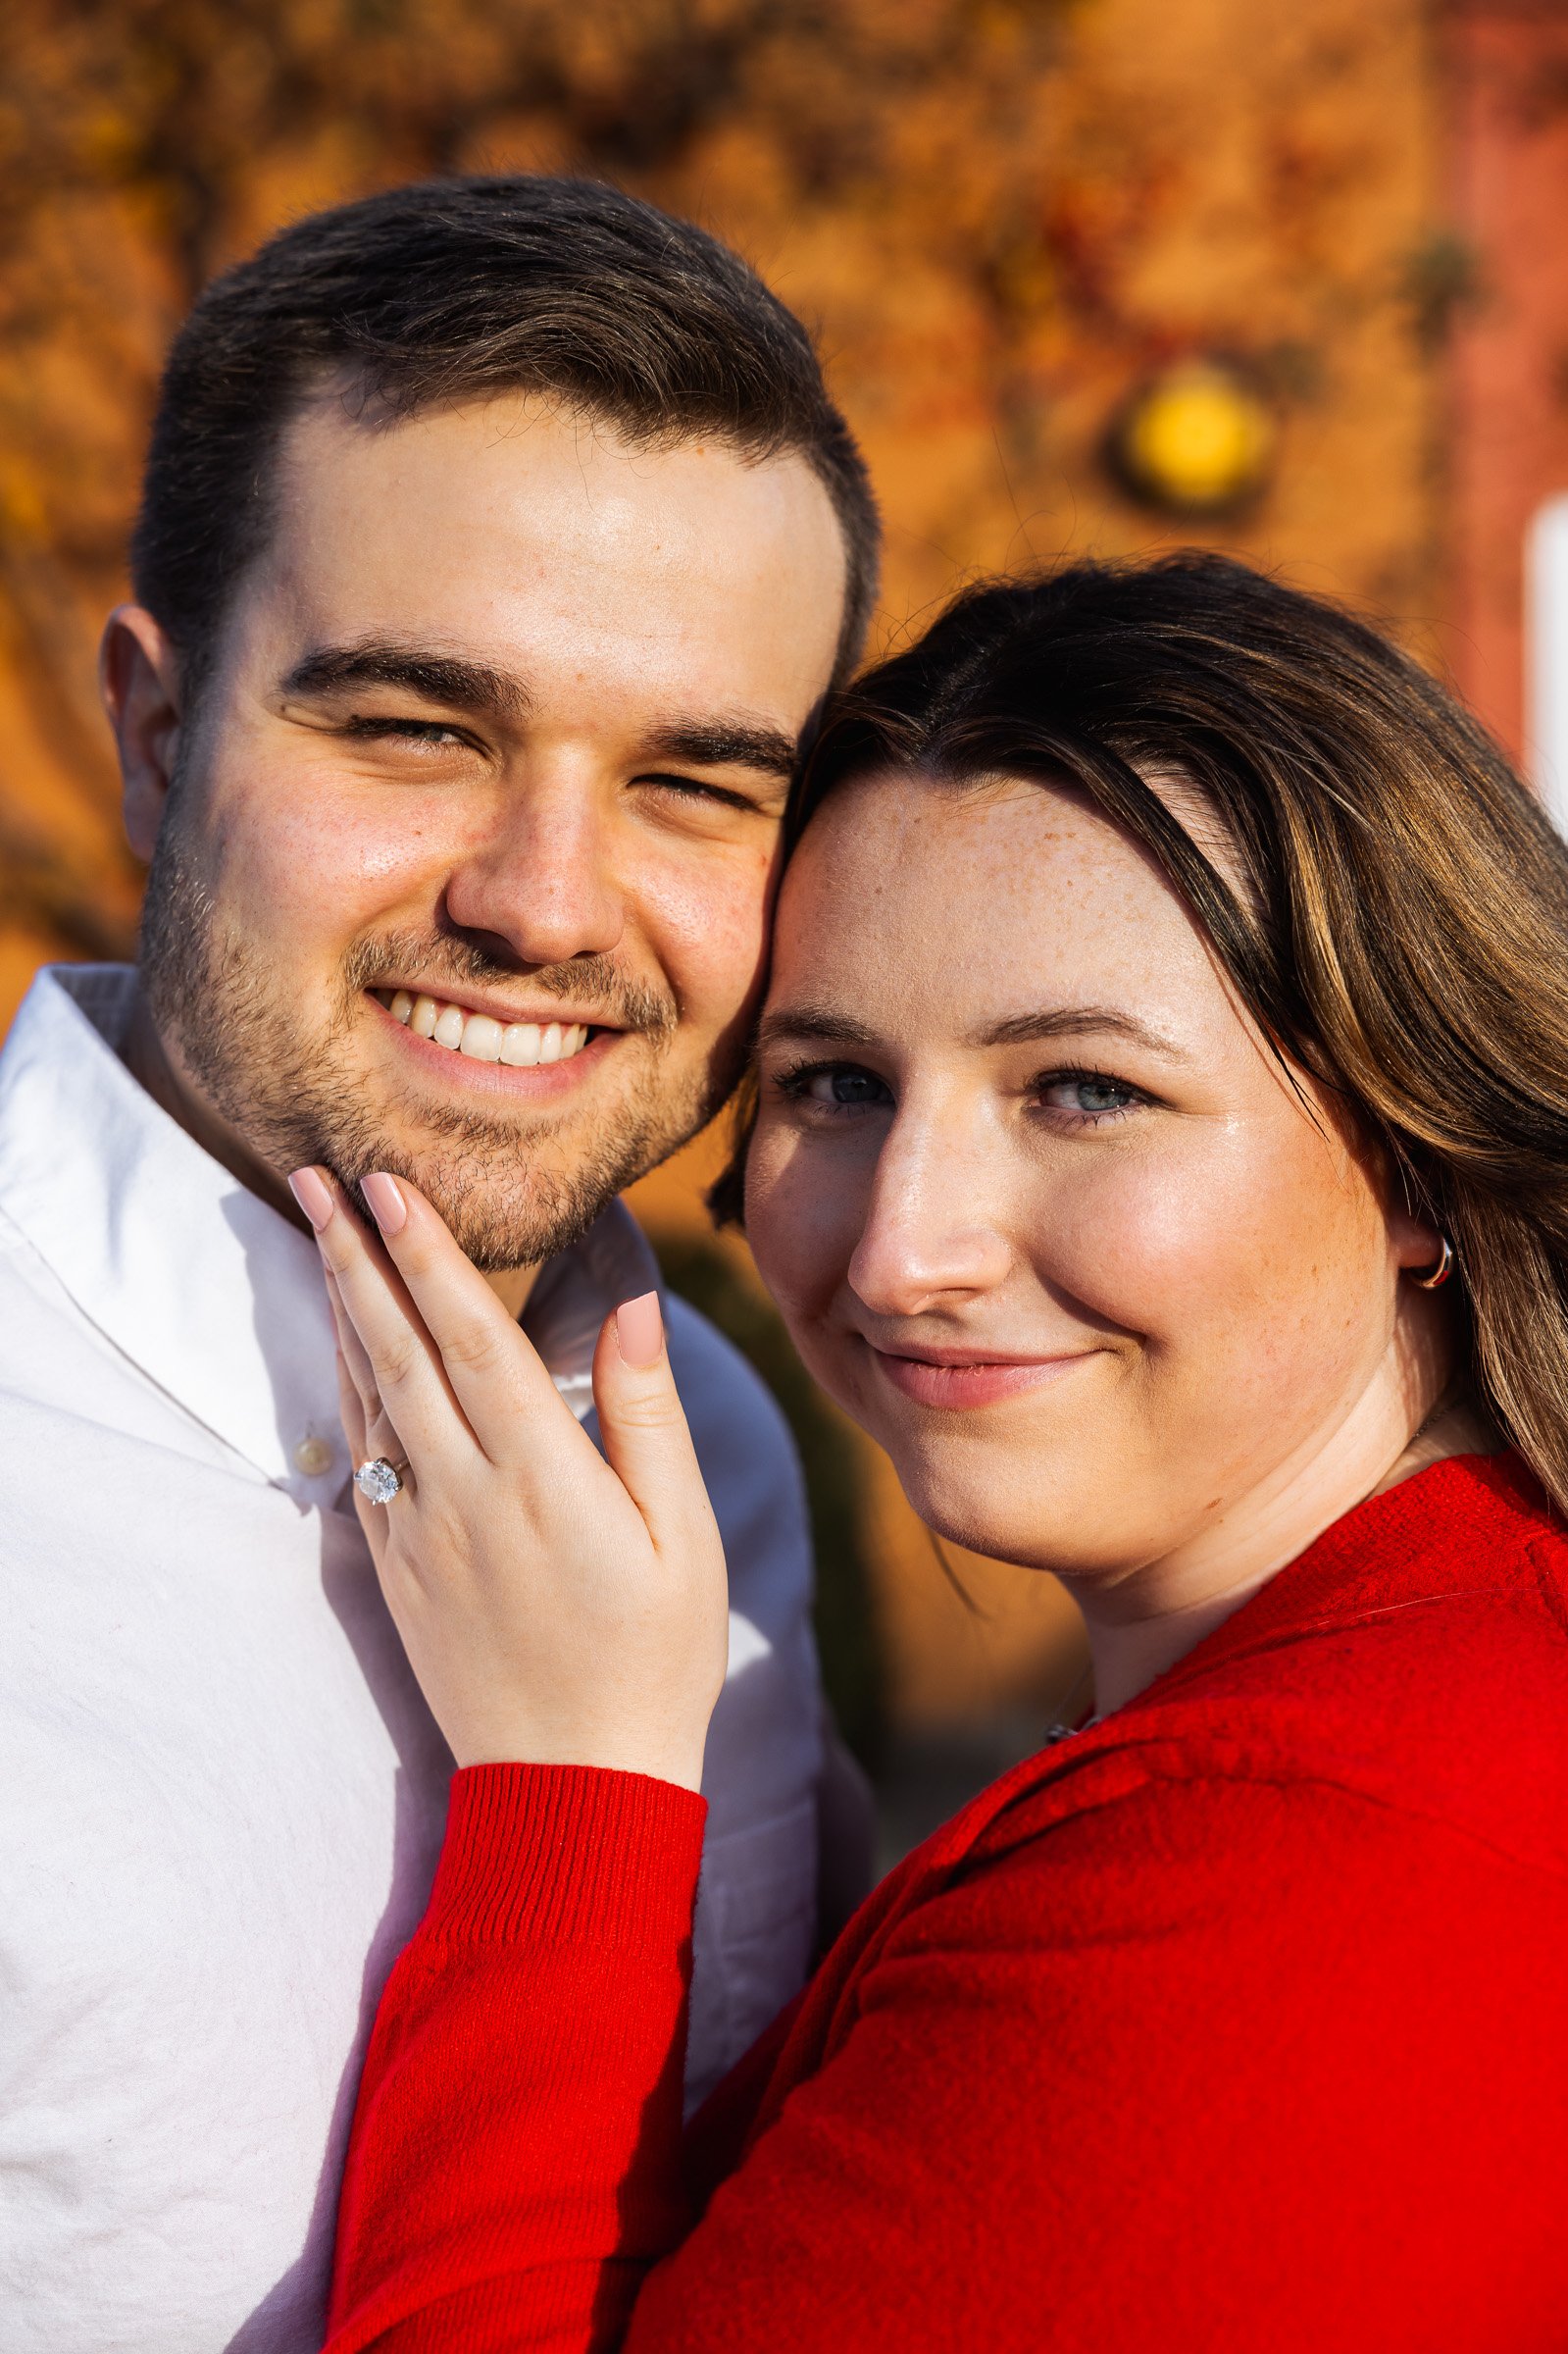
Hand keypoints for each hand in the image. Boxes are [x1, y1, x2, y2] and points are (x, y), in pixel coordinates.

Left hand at [289, 1165, 728, 1792]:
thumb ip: (647, 1413)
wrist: (573, 1787)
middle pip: (396, 1346)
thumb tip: (637, 1304)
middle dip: (353, 1251)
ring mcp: (419, 1532)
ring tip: (317, 1230)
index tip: (386, 1179)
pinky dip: (348, 1386)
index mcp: (541, 1475)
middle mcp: (463, 1493)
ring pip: (369, 1395)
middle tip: (313, 1170)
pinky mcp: (398, 1569)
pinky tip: (345, 1345)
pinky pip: (364, 1456)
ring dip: (341, 1305)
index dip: (425, 1250)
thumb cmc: (653, 1658)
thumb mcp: (682, 1534)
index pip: (470, 1334)